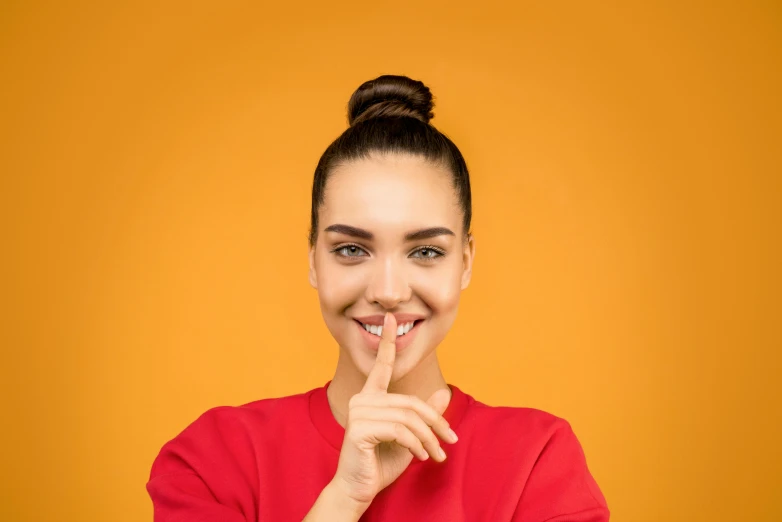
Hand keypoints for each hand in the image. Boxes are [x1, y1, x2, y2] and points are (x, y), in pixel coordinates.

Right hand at [331, 312, 457, 506]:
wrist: (359, 490)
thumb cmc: (381, 463)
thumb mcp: (410, 438)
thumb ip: (425, 415)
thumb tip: (443, 392)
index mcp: (371, 397)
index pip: (382, 366)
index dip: (388, 342)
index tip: (391, 318)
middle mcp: (362, 400)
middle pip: (410, 402)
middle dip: (435, 422)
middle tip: (450, 441)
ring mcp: (358, 413)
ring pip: (408, 418)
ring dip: (428, 438)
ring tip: (435, 455)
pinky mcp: (359, 429)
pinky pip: (399, 431)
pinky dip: (416, 445)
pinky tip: (421, 458)